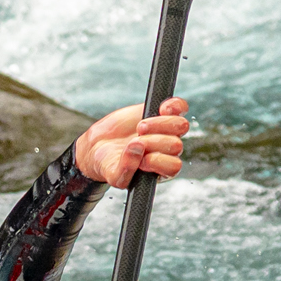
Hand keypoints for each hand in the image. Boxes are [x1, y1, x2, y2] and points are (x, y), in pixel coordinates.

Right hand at [74, 98, 189, 188]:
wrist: (100, 144)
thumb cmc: (108, 162)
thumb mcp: (113, 174)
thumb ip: (125, 169)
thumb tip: (137, 149)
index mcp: (160, 170)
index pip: (173, 167)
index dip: (158, 161)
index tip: (142, 159)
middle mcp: (167, 151)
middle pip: (176, 145)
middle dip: (154, 142)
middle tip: (135, 140)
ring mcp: (166, 131)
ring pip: (181, 126)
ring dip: (161, 124)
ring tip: (141, 127)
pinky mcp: (162, 113)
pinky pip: (180, 107)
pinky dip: (174, 106)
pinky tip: (161, 109)